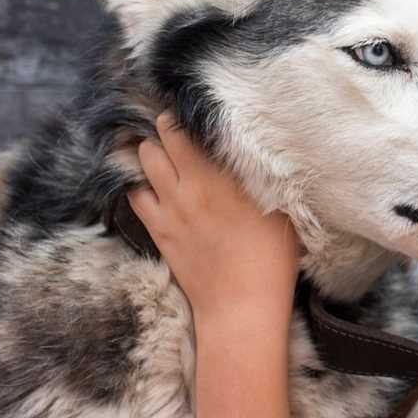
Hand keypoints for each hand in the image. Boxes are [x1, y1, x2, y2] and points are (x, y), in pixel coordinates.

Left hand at [128, 110, 300, 321]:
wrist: (241, 305)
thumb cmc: (273, 258)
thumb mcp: (282, 208)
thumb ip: (266, 174)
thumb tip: (261, 148)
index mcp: (223, 175)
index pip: (192, 127)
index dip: (191, 115)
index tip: (198, 112)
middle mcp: (190, 184)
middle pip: (161, 136)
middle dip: (167, 127)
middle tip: (180, 129)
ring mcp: (169, 207)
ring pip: (143, 160)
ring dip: (151, 151)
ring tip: (165, 153)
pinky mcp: (158, 230)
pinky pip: (134, 194)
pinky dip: (139, 183)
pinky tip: (153, 185)